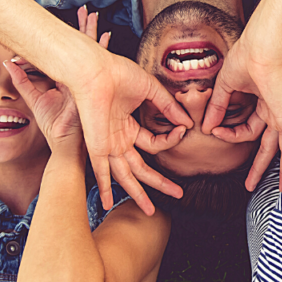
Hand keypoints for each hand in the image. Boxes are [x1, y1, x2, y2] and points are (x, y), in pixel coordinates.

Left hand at [3, 7, 116, 155]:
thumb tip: (8, 64)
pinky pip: (92, 67)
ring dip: (92, 33)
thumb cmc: (54, 128)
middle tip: (88, 11)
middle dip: (86, 28)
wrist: (65, 145)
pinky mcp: (92, 88)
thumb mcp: (34, 101)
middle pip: (85, 48)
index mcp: (71, 81)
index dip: (75, 37)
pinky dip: (98, 51)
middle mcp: (82, 80)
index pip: (73, 53)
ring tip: (93, 15)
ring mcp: (89, 83)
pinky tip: (104, 37)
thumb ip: (22, 82)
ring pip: (91, 53)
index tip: (78, 21)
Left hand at [63, 9, 192, 212]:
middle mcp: (118, 138)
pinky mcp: (98, 146)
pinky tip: (108, 204)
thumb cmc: (117, 73)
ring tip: (151, 211)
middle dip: (160, 182)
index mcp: (127, 124)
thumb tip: (187, 123)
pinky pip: (101, 171)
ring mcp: (108, 144)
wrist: (94, 70)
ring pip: (126, 176)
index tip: (184, 129)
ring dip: (139, 193)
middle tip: (178, 193)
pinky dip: (105, 187)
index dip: (171, 138)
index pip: (155, 143)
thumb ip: (168, 107)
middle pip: (142, 168)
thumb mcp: (150, 90)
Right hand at [203, 18, 281, 191]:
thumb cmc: (248, 55)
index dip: (228, 133)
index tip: (213, 130)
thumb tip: (205, 125)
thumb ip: (217, 105)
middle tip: (252, 184)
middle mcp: (276, 111)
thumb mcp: (226, 85)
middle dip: (259, 165)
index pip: (246, 127)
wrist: (264, 47)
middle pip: (268, 145)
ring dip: (280, 172)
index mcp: (263, 101)